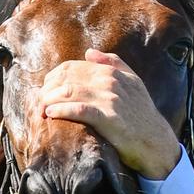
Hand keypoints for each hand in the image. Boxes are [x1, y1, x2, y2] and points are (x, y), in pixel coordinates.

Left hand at [40, 49, 180, 178]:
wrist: (155, 141)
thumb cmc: (141, 114)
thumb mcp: (132, 83)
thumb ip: (113, 64)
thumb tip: (89, 52)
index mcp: (111, 71)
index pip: (70, 67)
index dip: (52, 79)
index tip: (44, 92)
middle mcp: (109, 81)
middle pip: (65, 78)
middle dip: (47, 90)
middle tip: (38, 104)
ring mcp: (109, 99)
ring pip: (68, 92)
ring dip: (49, 101)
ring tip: (41, 111)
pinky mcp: (108, 118)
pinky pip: (78, 109)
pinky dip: (61, 110)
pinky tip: (51, 115)